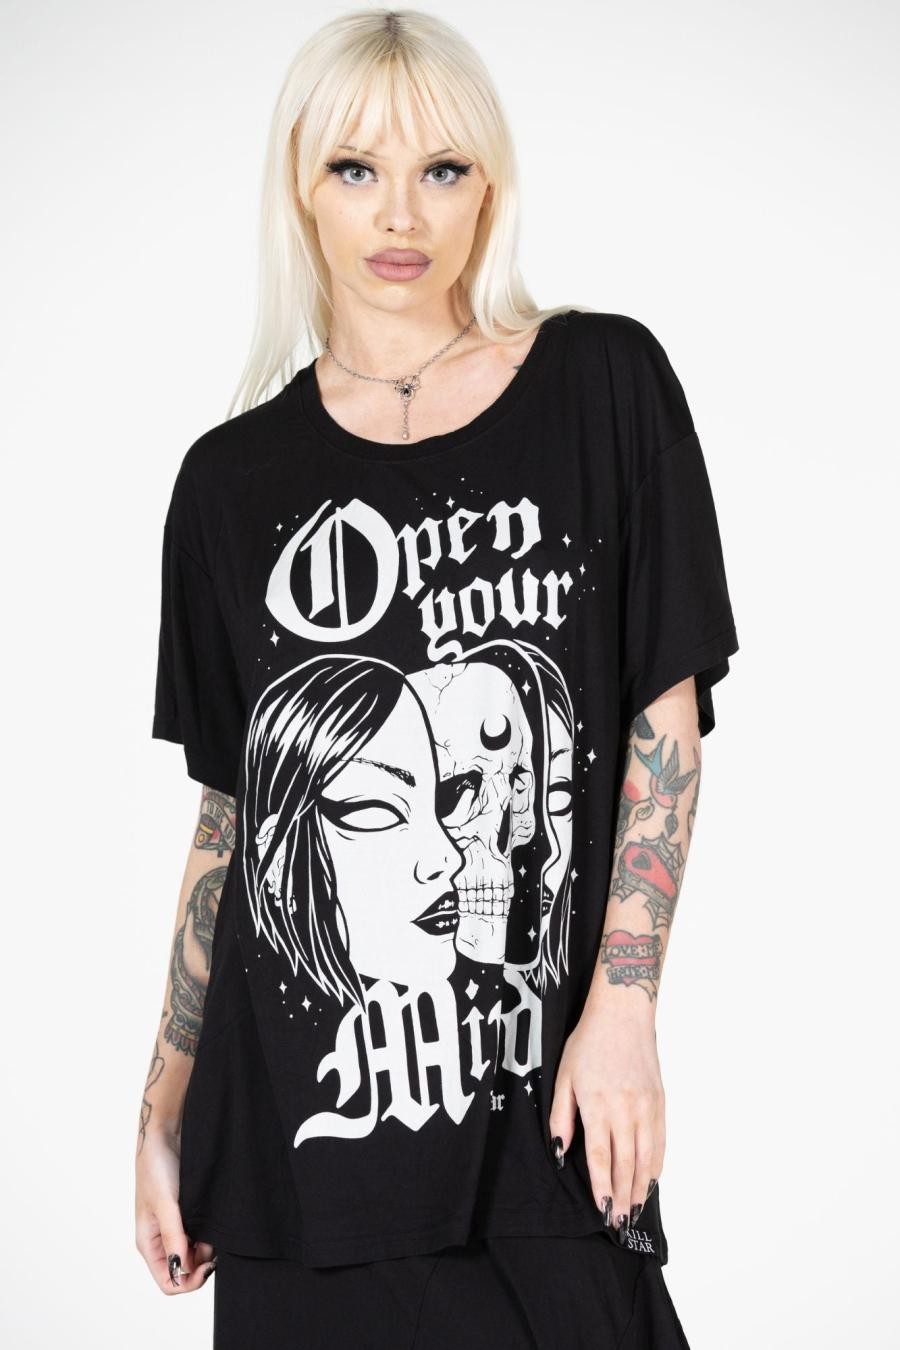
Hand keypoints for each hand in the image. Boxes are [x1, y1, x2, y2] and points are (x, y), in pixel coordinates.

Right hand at [135, 1130, 216, 1293]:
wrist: (165, 1133)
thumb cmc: (156, 1167)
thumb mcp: (165, 1203)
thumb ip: (173, 1237)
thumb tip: (181, 1269)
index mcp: (148, 1243)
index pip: (168, 1281)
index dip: (188, 1281)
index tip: (207, 1266)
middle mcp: (161, 1239)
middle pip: (184, 1269)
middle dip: (201, 1262)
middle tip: (213, 1242)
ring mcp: (175, 1226)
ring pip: (194, 1253)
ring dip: (206, 1247)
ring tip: (213, 1228)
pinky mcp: (187, 1213)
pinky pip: (200, 1234)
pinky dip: (209, 1233)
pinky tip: (214, 1222)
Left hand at [548, 1000, 663, 1239]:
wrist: (623, 1014)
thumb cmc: (588, 1043)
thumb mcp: (564, 1076)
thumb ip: (562, 1117)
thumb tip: (561, 1152)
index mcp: (598, 1104)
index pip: (601, 1157)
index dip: (602, 1187)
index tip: (603, 1209)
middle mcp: (625, 1109)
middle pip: (626, 1164)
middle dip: (622, 1196)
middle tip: (620, 1222)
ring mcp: (646, 1106)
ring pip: (646, 1157)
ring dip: (641, 1187)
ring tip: (635, 1210)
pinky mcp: (660, 1101)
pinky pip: (661, 1141)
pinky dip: (657, 1165)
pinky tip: (651, 1180)